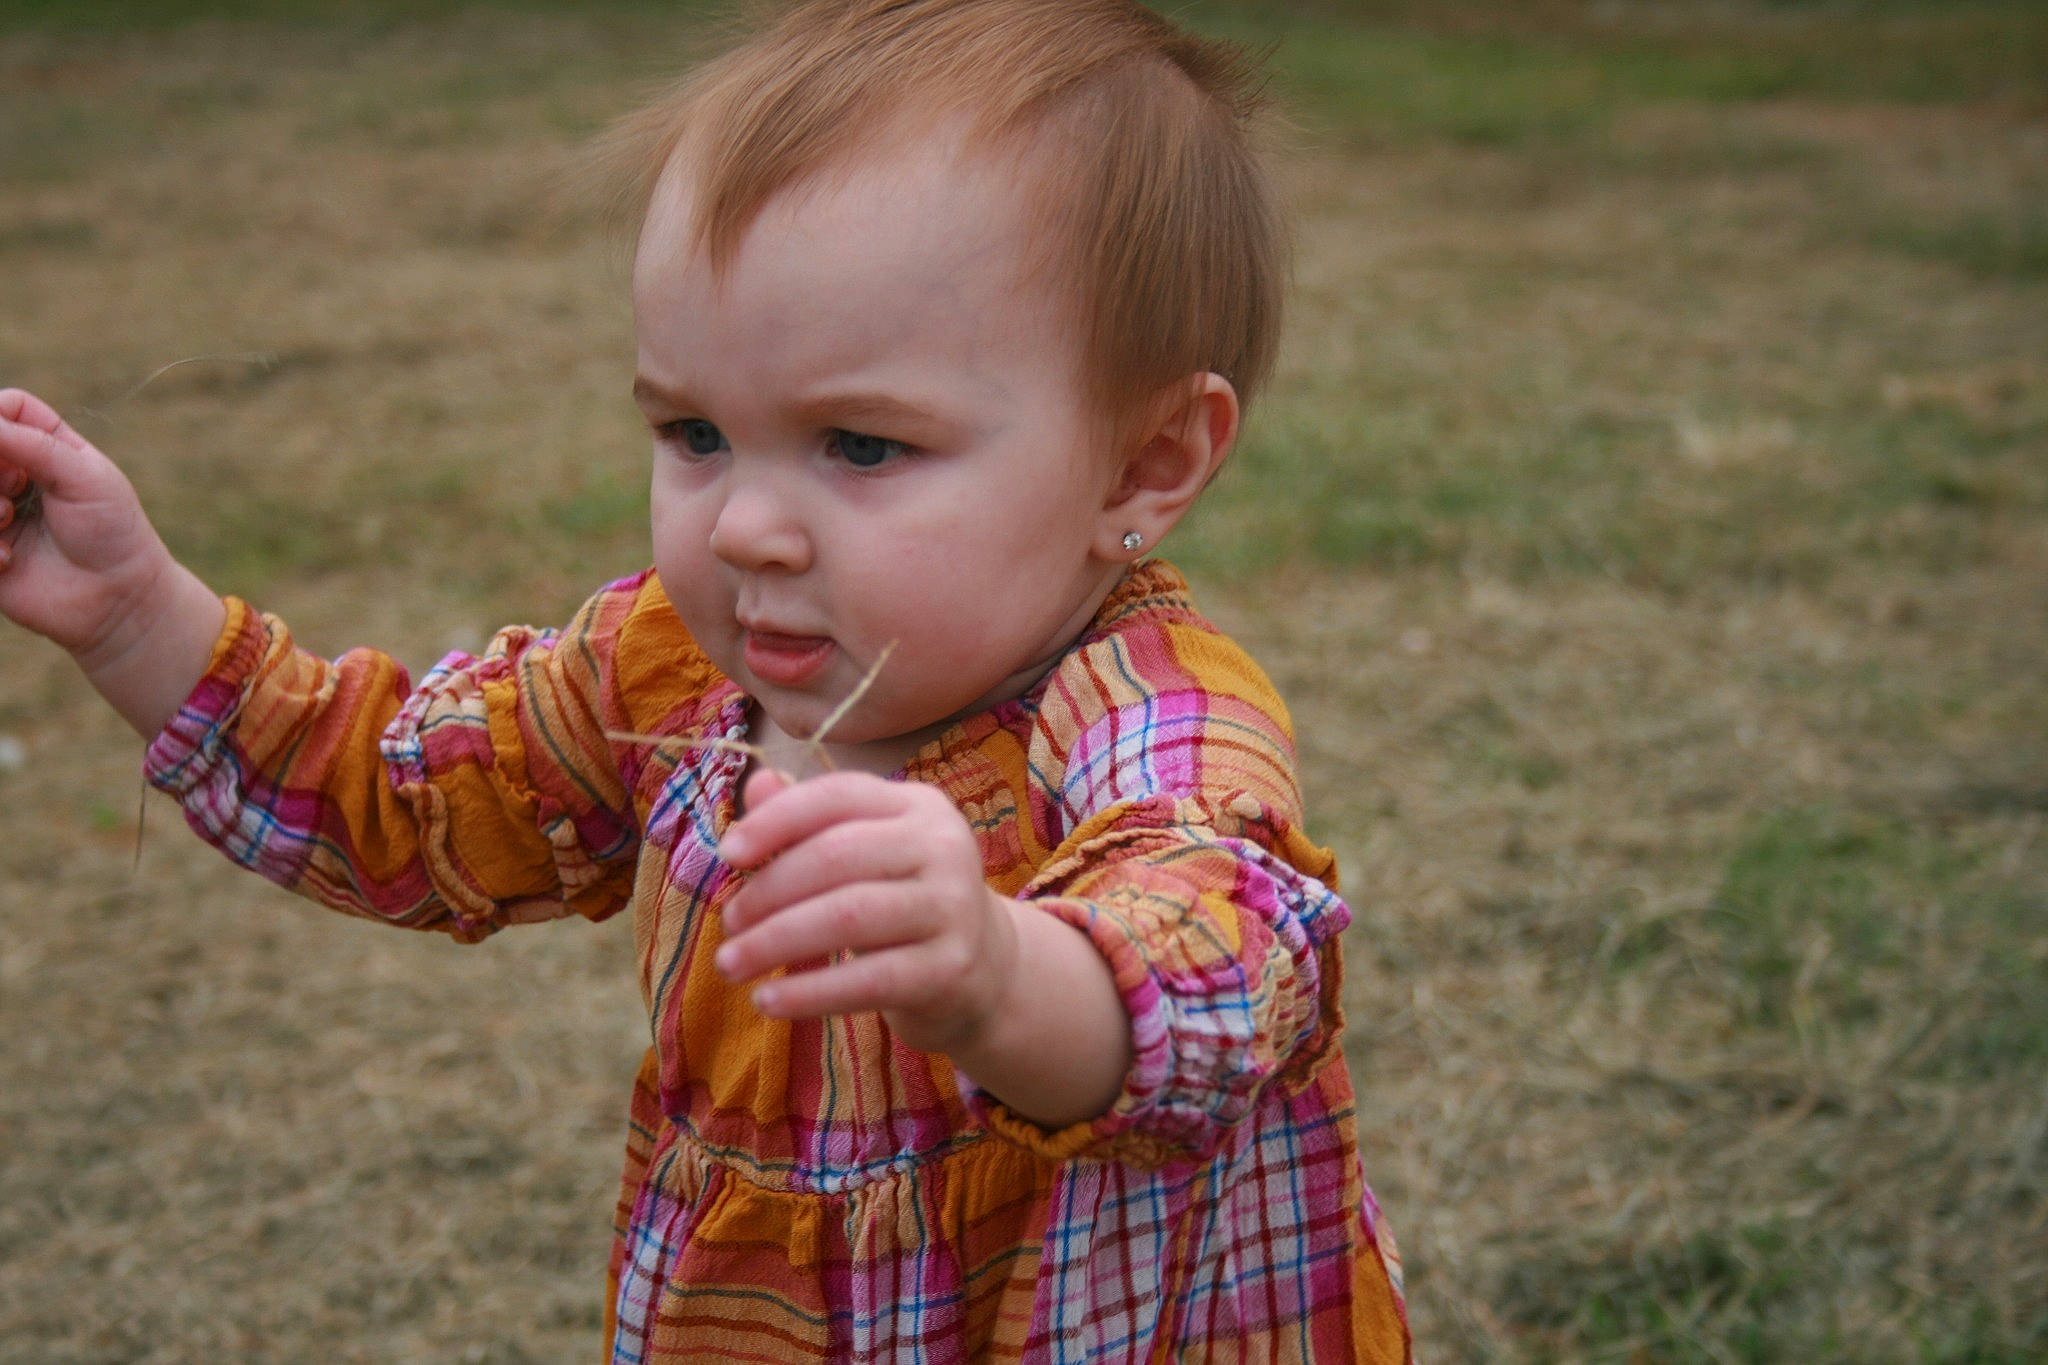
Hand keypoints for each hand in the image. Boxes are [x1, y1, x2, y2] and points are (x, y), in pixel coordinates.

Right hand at [0, 389, 174, 656]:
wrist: (117, 599)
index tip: (2, 438)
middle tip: (11, 487)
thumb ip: (34, 444)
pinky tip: (9, 559)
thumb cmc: (112, 532)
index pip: (5, 409)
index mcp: (46, 448)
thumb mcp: (83, 477)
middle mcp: (15, 474)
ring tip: (6, 517)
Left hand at [715, 768, 1019, 1057]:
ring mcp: (952, 907)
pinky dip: (809, 992)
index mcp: (918, 806)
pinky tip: (767, 1002)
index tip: (727, 854)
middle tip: (728, 923)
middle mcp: (944, 846)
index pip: (839, 795)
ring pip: (847, 917)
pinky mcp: (950, 968)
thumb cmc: (904, 901)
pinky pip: (867, 979)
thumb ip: (810, 820)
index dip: (777, 820)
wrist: (985, 969)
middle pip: (837, 856)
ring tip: (730, 965)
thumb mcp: (865, 852)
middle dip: (769, 890)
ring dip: (775, 942)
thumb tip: (755, 786)